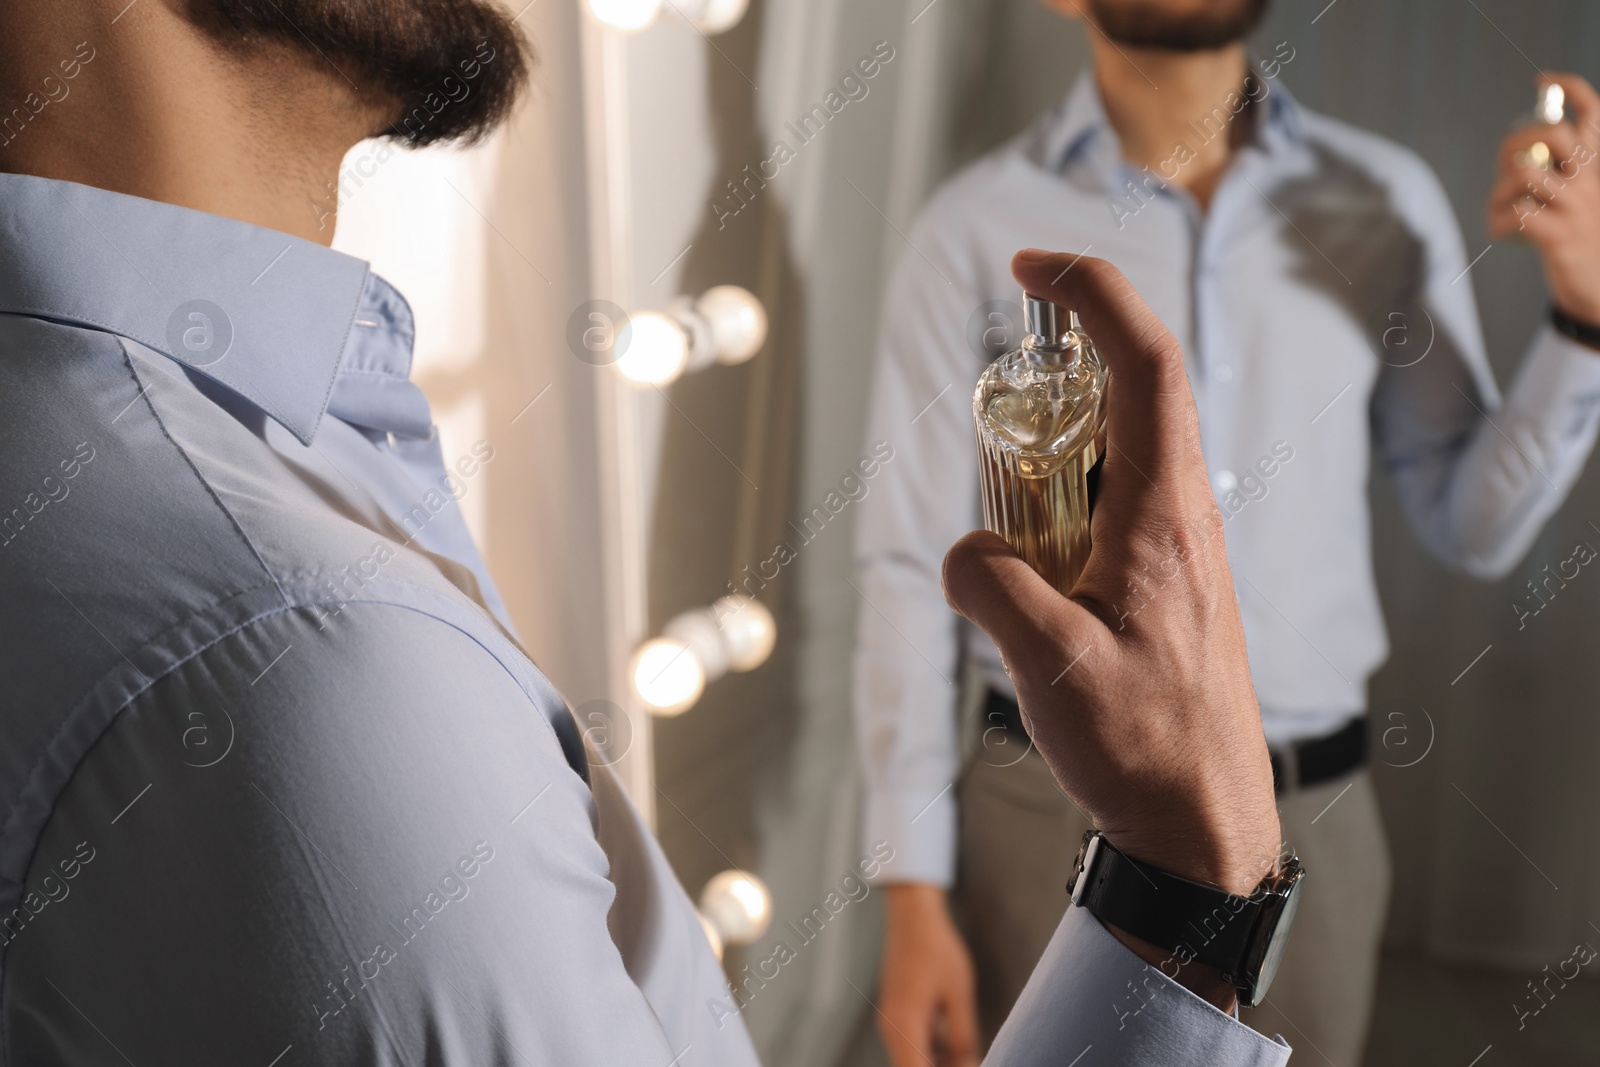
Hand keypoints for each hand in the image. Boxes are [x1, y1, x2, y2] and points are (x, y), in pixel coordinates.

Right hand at [877, 884, 979, 1066]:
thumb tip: (969, 1065)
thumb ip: (962, 1038)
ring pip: (911, 1058)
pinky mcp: (896, 1014)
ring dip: (936, 1063)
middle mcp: (891, 1027)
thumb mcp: (959, 995)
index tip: (966, 1066)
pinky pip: (911, 1044)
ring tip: (965, 1055)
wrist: (913, 918)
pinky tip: (953, 1044)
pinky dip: (930, 1051)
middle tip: (969, 1059)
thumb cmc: (937, 950)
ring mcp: (891, 1021)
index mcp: (905, 1024)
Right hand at [941, 251, 1280, 1009]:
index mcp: (1166, 513)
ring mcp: (1177, 546)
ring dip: (1053, 460)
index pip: (1143, 362)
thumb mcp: (1051, 667)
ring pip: (1114, 455)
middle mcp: (1181, 514)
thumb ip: (991, 587)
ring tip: (1013, 534)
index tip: (1032, 268)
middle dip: (1055, 381)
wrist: (1204, 824)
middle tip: (995, 431)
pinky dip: (1061, 508)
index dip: (1092, 293)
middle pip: (1126, 395)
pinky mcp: (1165, 580)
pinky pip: (1111, 507)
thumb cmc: (1146, 749)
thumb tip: (965, 549)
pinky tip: (1034, 573)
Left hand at [1487, 73, 1599, 324]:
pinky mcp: (1559, 236)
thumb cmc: (1579, 236)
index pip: (1591, 113)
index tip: (1542, 80)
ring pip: (1526, 172)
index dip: (1568, 88)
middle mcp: (1589, 179)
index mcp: (1594, 166)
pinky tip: (1503, 231)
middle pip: (1552, 134)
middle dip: (1516, 141)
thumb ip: (1557, 171)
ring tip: (1501, 206)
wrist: (1597, 285)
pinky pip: (1516, 214)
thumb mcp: (1577, 196)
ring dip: (1499, 189)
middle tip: (1505, 164)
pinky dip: (1497, 222)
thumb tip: (1515, 155)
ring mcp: (1576, 207)